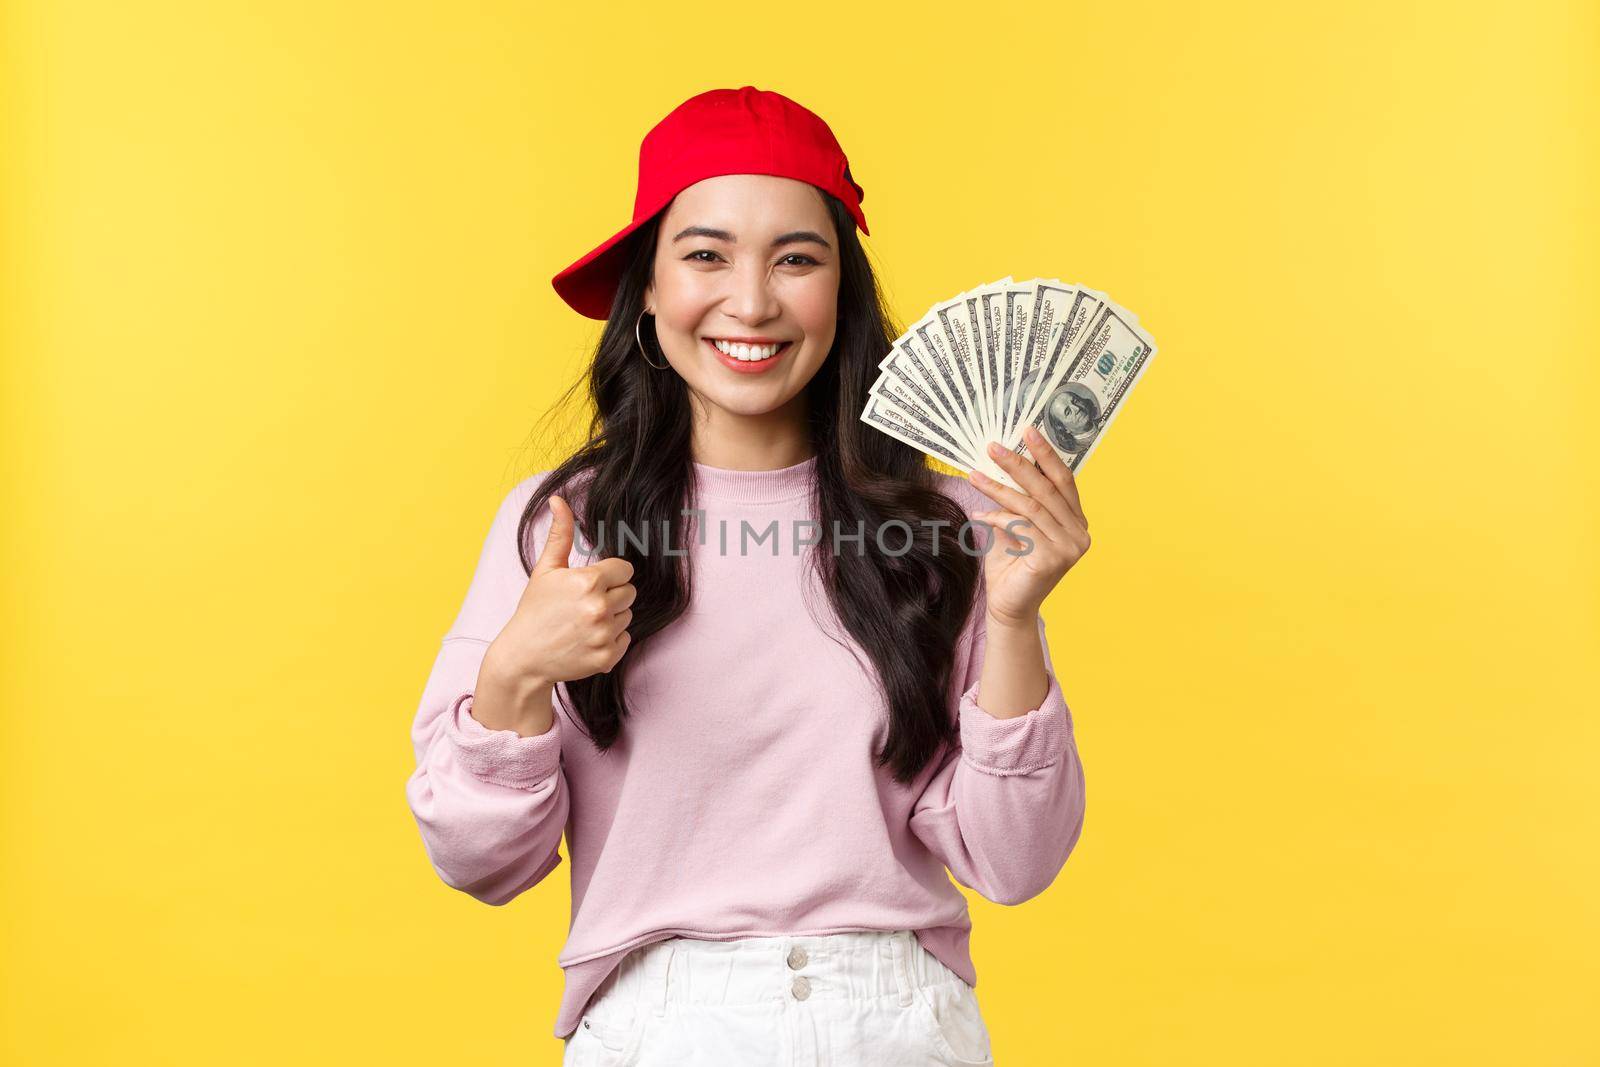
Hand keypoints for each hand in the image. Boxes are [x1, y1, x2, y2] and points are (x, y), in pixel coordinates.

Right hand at [481, 494, 636, 697]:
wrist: (523, 657)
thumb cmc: (534, 610)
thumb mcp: (545, 570)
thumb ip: (560, 534)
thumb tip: (559, 500)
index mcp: (587, 581)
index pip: (625, 569)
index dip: (610, 575)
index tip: (591, 584)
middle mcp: (599, 607)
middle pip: (630, 592)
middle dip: (612, 595)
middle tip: (584, 604)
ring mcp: (604, 635)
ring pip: (628, 616)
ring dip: (611, 618)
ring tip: (583, 622)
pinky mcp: (607, 658)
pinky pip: (625, 639)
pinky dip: (610, 640)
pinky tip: (587, 640)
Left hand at [967, 426, 1091, 628]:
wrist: (1009, 605)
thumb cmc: (1011, 564)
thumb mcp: (1015, 523)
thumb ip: (1017, 498)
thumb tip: (1000, 460)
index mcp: (1076, 520)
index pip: (1063, 479)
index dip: (1046, 454)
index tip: (1027, 430)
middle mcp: (1079, 532)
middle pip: (1047, 488)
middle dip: (1018, 463)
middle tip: (993, 447)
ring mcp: (1070, 547)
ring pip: (1031, 505)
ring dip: (998, 488)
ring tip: (973, 476)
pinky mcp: (1053, 558)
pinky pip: (1021, 526)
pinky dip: (997, 517)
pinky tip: (978, 514)